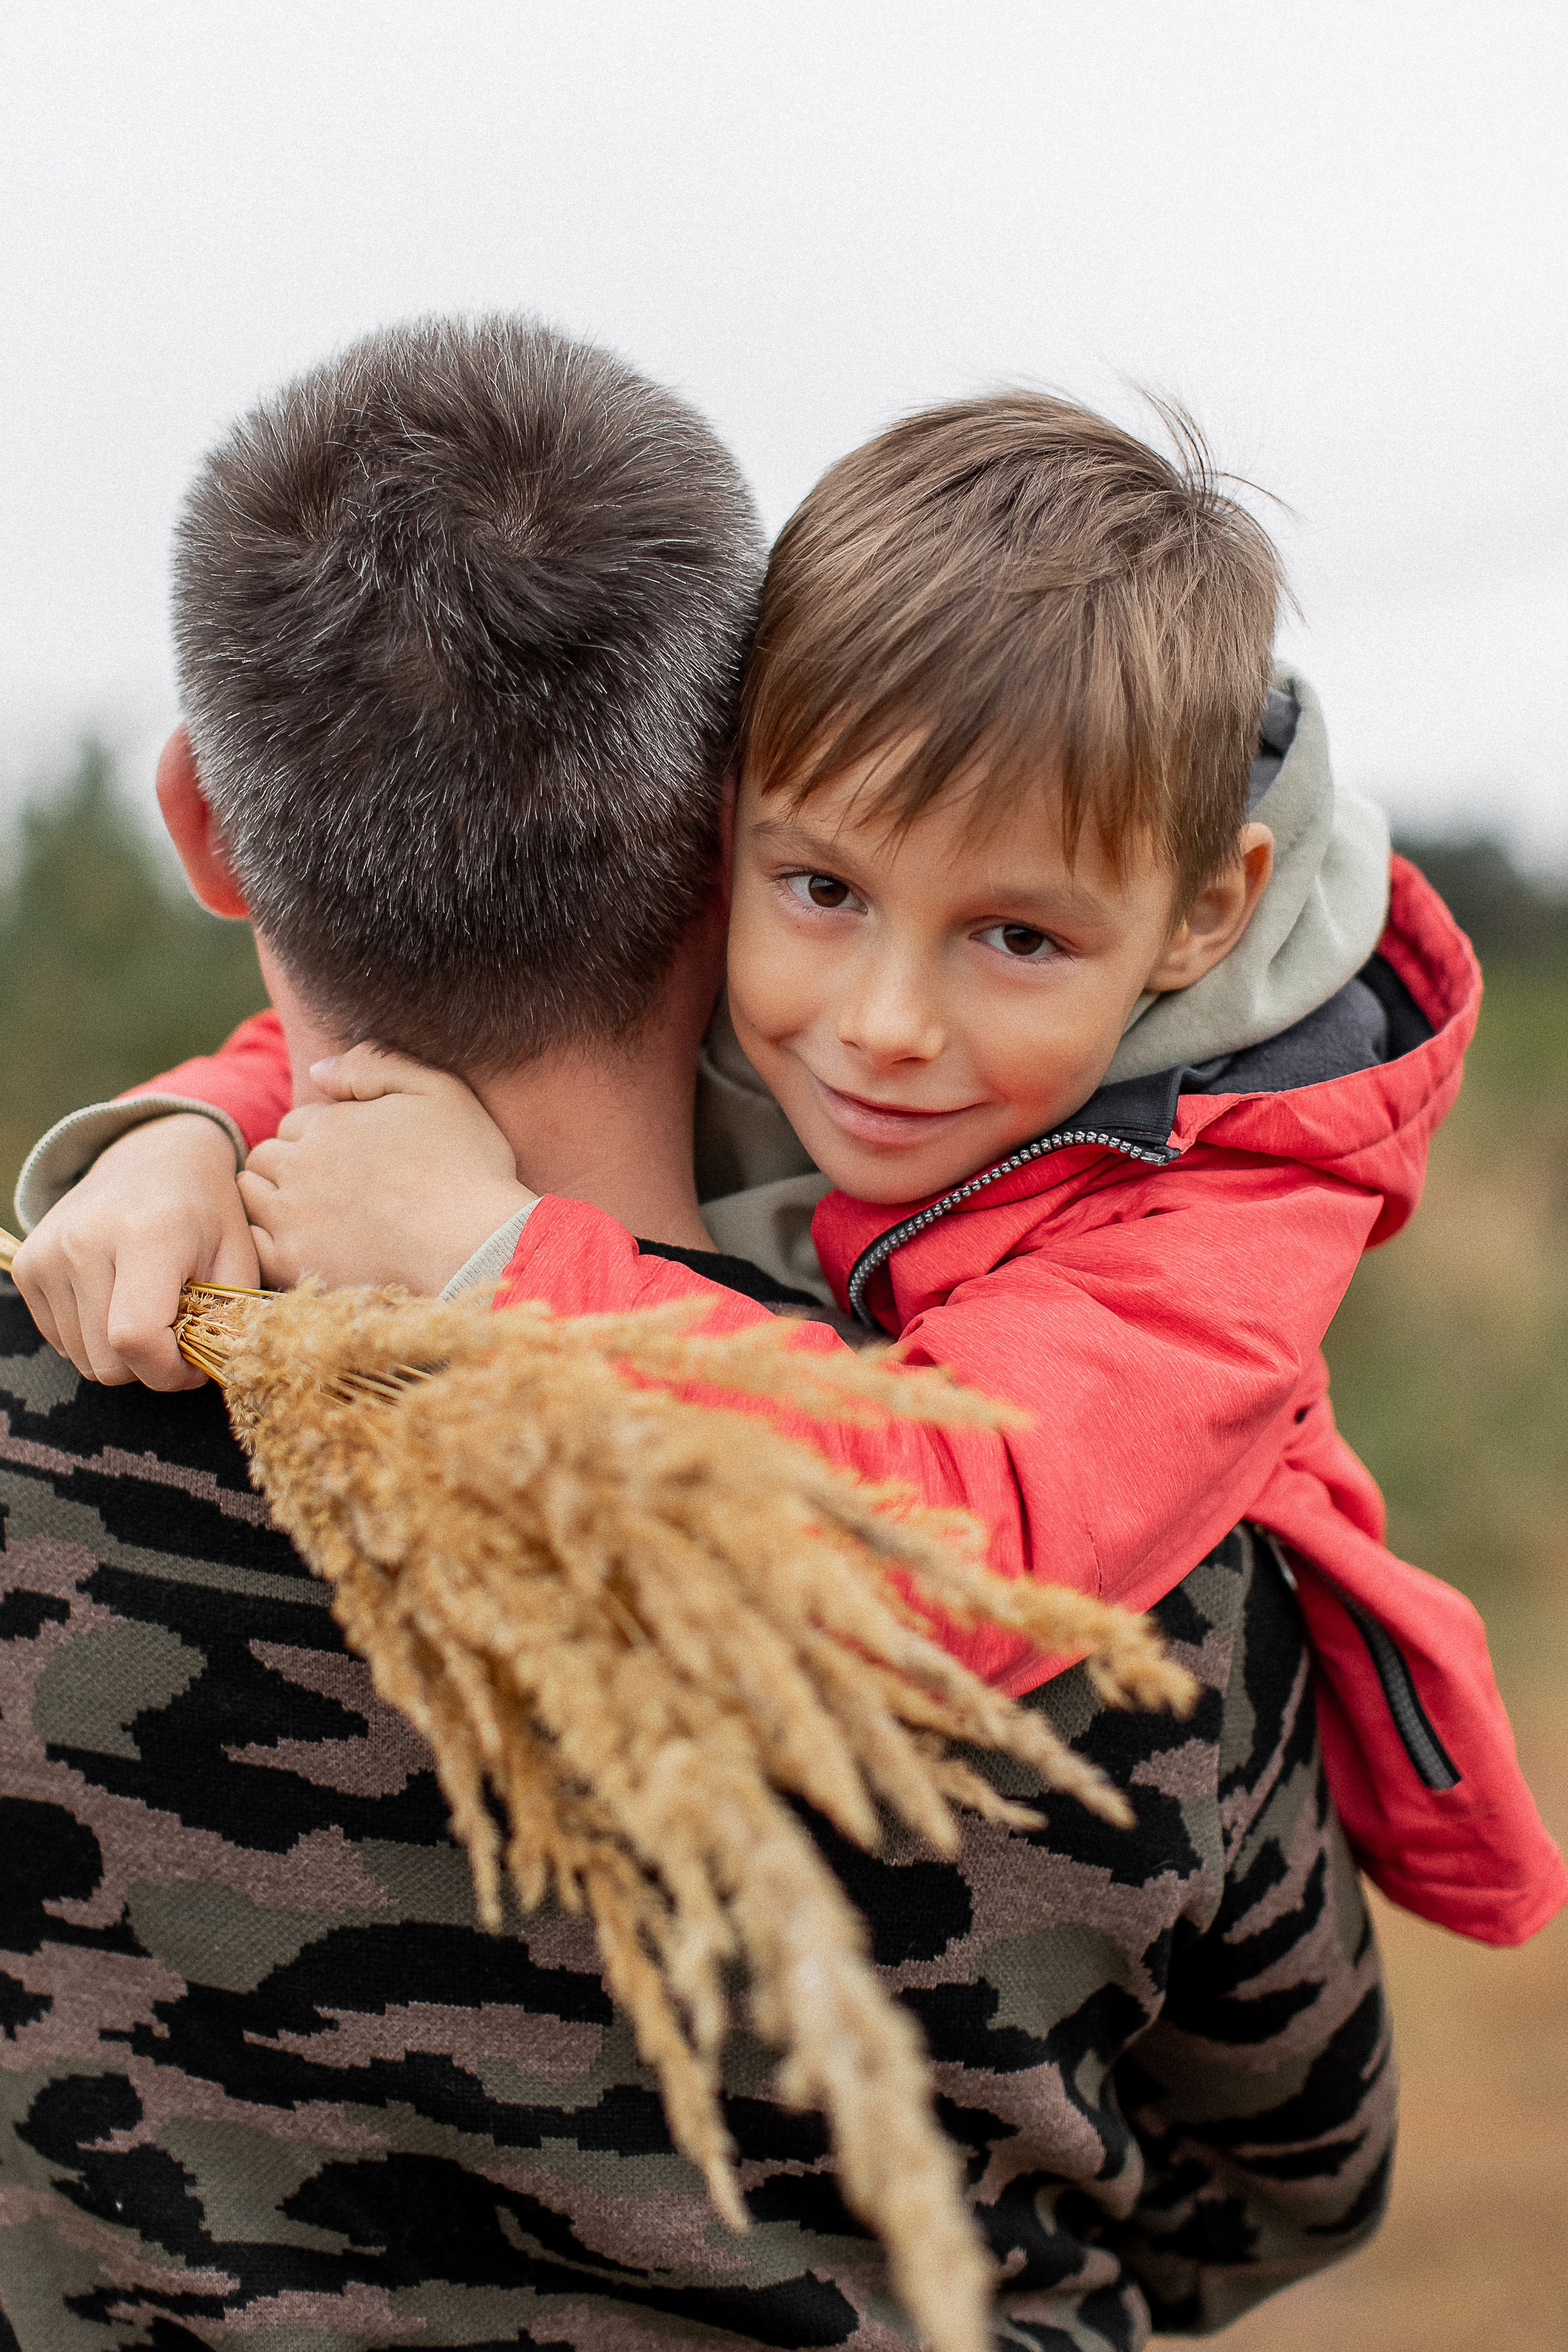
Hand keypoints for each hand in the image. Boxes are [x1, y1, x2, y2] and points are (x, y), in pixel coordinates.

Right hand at [11, 1113, 256, 1388]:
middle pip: (107, 1361)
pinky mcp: (27, 1266)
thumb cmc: (206, 1211)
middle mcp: (85, 1241)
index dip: (169, 1372)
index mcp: (147, 1234)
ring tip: (151, 1312)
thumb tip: (212, 1372)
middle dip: (150, 1367)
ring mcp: (48, 1253)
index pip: (137, 1338)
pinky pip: (60, 1341)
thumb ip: (230, 1320)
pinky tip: (119, 1301)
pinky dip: (93, 1338)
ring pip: (82, 1359)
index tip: (195, 1366)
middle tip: (179, 1340)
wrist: (155, 1157)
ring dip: (121, 1354)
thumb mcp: (241, 1257)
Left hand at [238, 1047, 535, 1294]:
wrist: (475, 1245)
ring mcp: (291, 1217)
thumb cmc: (466, 1166)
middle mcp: (300, 1166)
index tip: (351, 1157)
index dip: (321, 1136)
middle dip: (290, 1164)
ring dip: (271, 1196)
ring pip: (251, 1195)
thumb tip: (318, 1070)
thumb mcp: (438, 1089)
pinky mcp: (293, 1264)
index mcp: (328, 1123)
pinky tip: (299, 1242)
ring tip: (312, 1212)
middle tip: (331, 1186)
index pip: (296, 1123)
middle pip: (267, 1156)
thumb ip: (375, 1064)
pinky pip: (252, 1244)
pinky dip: (265, 1238)